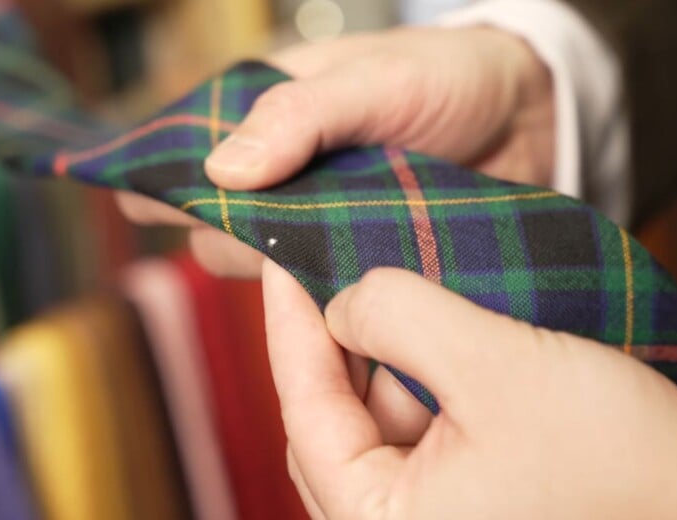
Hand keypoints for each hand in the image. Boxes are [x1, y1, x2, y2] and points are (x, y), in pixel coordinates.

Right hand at [118, 26, 553, 276]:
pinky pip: (320, 290)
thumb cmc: (447, 78)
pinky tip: (337, 295)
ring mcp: (318, 224)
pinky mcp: (356, 261)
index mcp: (268, 117)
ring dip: (281, 271)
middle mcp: (283, 177)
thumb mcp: (375, 80)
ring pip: (266, 266)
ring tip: (325, 255)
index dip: (160, 180)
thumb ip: (300, 115)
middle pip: (218, 224)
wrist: (531, 120)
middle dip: (231, 235)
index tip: (144, 204)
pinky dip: (322, 296)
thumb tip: (220, 170)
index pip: (188, 154)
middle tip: (276, 232)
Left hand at [261, 262, 676, 518]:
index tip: (281, 262)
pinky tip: (436, 343)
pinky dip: (416, 385)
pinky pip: (411, 437)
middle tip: (335, 273)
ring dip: (383, 361)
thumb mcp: (497, 364)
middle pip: (330, 423)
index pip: (303, 412)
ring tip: (399, 302)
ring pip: (372, 426)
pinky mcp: (459, 506)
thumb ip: (400, 316)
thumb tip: (343, 301)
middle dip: (337, 344)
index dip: (287, 326)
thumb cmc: (616, 459)